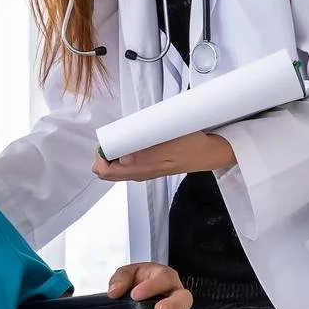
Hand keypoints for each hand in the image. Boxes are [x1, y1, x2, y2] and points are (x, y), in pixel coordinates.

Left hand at [92, 130, 235, 181]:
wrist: (207, 152)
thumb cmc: (190, 147)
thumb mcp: (168, 148)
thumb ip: (145, 155)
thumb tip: (124, 160)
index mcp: (139, 171)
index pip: (103, 170)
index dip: (100, 154)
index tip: (109, 139)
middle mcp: (137, 173)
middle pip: (106, 170)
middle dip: (104, 152)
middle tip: (116, 136)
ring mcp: (142, 170)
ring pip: (115, 166)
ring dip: (114, 151)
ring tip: (125, 136)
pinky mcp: (148, 164)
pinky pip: (126, 162)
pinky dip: (124, 151)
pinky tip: (134, 140)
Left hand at [107, 262, 192, 308]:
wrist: (135, 300)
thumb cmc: (137, 283)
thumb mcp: (126, 274)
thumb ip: (121, 279)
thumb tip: (114, 291)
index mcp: (166, 278)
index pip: (165, 279)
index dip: (152, 287)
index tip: (135, 294)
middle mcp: (174, 297)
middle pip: (184, 300)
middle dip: (172, 305)